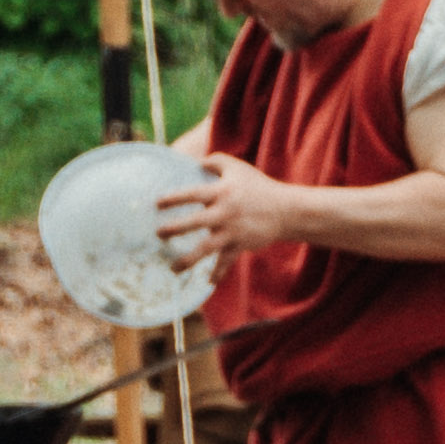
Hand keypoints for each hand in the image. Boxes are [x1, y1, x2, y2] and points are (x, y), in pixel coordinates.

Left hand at [169, 156, 314, 263]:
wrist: (287, 210)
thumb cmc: (259, 187)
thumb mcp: (238, 168)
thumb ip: (216, 161)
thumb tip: (196, 162)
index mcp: (222, 192)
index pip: (193, 194)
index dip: (174, 198)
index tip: (157, 204)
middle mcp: (225, 213)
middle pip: (195, 222)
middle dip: (175, 229)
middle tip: (159, 234)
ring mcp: (233, 231)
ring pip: (207, 248)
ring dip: (189, 260)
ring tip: (173, 267)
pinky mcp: (241, 245)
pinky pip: (226, 262)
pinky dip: (218, 272)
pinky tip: (208, 282)